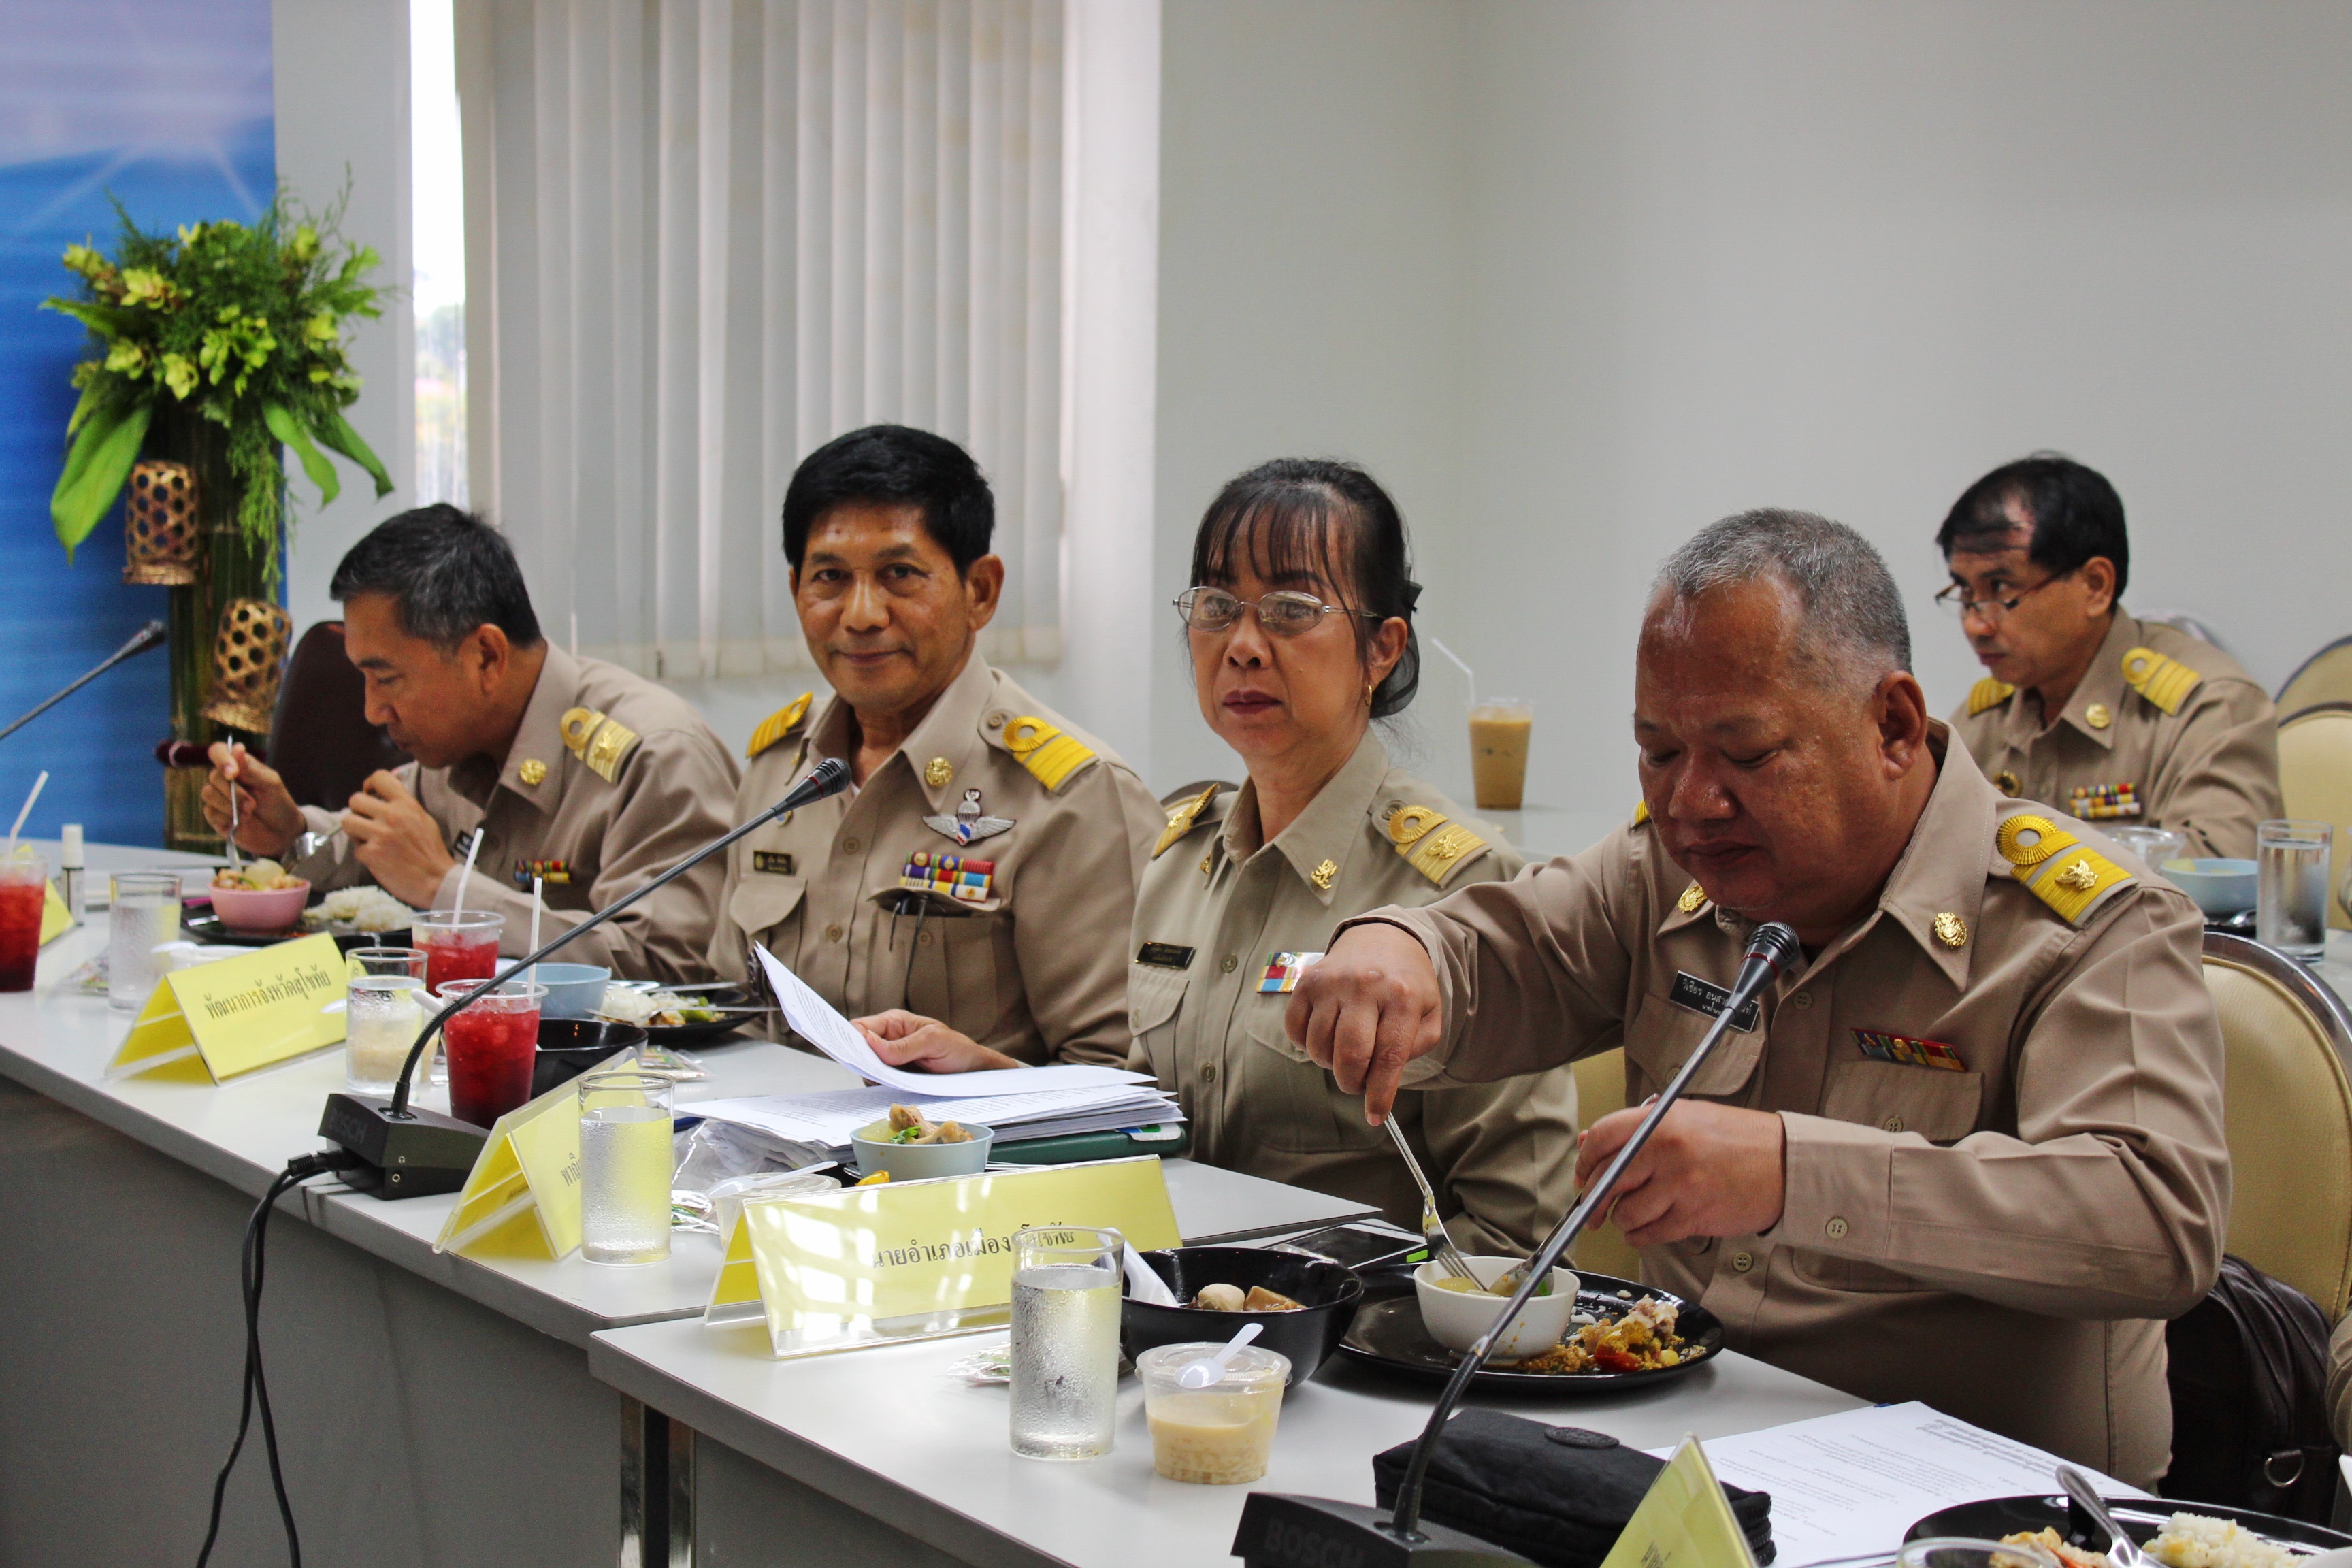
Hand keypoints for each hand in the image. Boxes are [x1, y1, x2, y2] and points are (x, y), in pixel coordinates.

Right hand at [201, 742, 303, 856]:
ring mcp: (218, 798)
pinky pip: (209, 812)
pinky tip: (241, 821)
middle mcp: (225, 780)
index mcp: (239, 766)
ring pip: (208, 793)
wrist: (282, 833)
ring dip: (230, 805)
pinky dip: (226, 817)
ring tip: (250, 813)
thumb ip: (251, 769)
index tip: (233, 773)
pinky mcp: (215, 817)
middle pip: (213, 776)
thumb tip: (236, 747)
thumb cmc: (278, 804)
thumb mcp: (271, 784)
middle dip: (234, 792)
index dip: (222, 759)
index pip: (218, 751)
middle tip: (253, 804)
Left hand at [342, 771, 456, 906]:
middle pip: (355, 799)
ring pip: (347, 821)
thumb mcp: (423, 819)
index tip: (371, 795)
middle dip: (358, 811)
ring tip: (368, 839)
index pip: (380, 777)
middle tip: (367, 822)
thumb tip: (384, 798)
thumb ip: (404, 807)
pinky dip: (364, 854)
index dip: (370, 785)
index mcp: (406, 804)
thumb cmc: (431, 851)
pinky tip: (378, 859)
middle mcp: (392, 815)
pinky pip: (356, 848)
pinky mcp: (371, 854)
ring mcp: (380, 834)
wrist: (437, 880)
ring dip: (355, 831)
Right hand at [853, 1010, 1020, 1072]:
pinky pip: (878, 1081)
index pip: (861, 1027)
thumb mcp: (933, 1042)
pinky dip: (881, 1085)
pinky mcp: (895, 1076)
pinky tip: (892, 1087)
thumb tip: (871, 1043)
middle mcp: (888, 1039)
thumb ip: (903, 1045)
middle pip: (858, 1048)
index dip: (850, 1038)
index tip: (847, 1052)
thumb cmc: (957, 1049)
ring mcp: (890, 1059)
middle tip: (869, 1070)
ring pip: (866, 1067)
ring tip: (889, 1079)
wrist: (972, 1072)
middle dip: (859, 1060)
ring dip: (871, 1075)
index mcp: (894, 1022)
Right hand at [1285, 921, 1443, 1124]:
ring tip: (1345, 1052)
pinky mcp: (1307, 982)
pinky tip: (1325, 1036)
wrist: (1383, 938)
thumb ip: (1415, 1048)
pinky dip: (1307, 1044)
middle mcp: (1365, 987)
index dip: (1380, 1094)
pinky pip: (1296, 1030)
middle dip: (1352, 1082)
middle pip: (1350, 1056)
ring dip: (1330, 1064)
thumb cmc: (1407, 984)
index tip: (1375, 1116)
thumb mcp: (1429, 1013)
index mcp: (1402, 997)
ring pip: (1320, 1047)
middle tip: (1358, 1082)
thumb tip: (1383, 1078)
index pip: (1389, 1057)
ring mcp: (1332, 983)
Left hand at [1573, 1101, 1786, 1246]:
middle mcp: (1666, 1151)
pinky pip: (1650, 1234)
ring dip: (1621, 1220)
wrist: (1786, 1164)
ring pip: (1626, 1213)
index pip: (1602, 1138)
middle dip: (1593, 1200)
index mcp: (1661, 1121)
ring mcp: (1680, 1187)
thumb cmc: (1737, 1139)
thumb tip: (1590, 1142)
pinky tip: (1646, 1228)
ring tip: (1630, 1216)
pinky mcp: (1694, 1217)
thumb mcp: (1685, 1117)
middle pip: (1607, 1180)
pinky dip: (1640, 1236)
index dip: (1584, 1160)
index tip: (1583, 1174)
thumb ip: (1637, 1130)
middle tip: (1592, 1208)